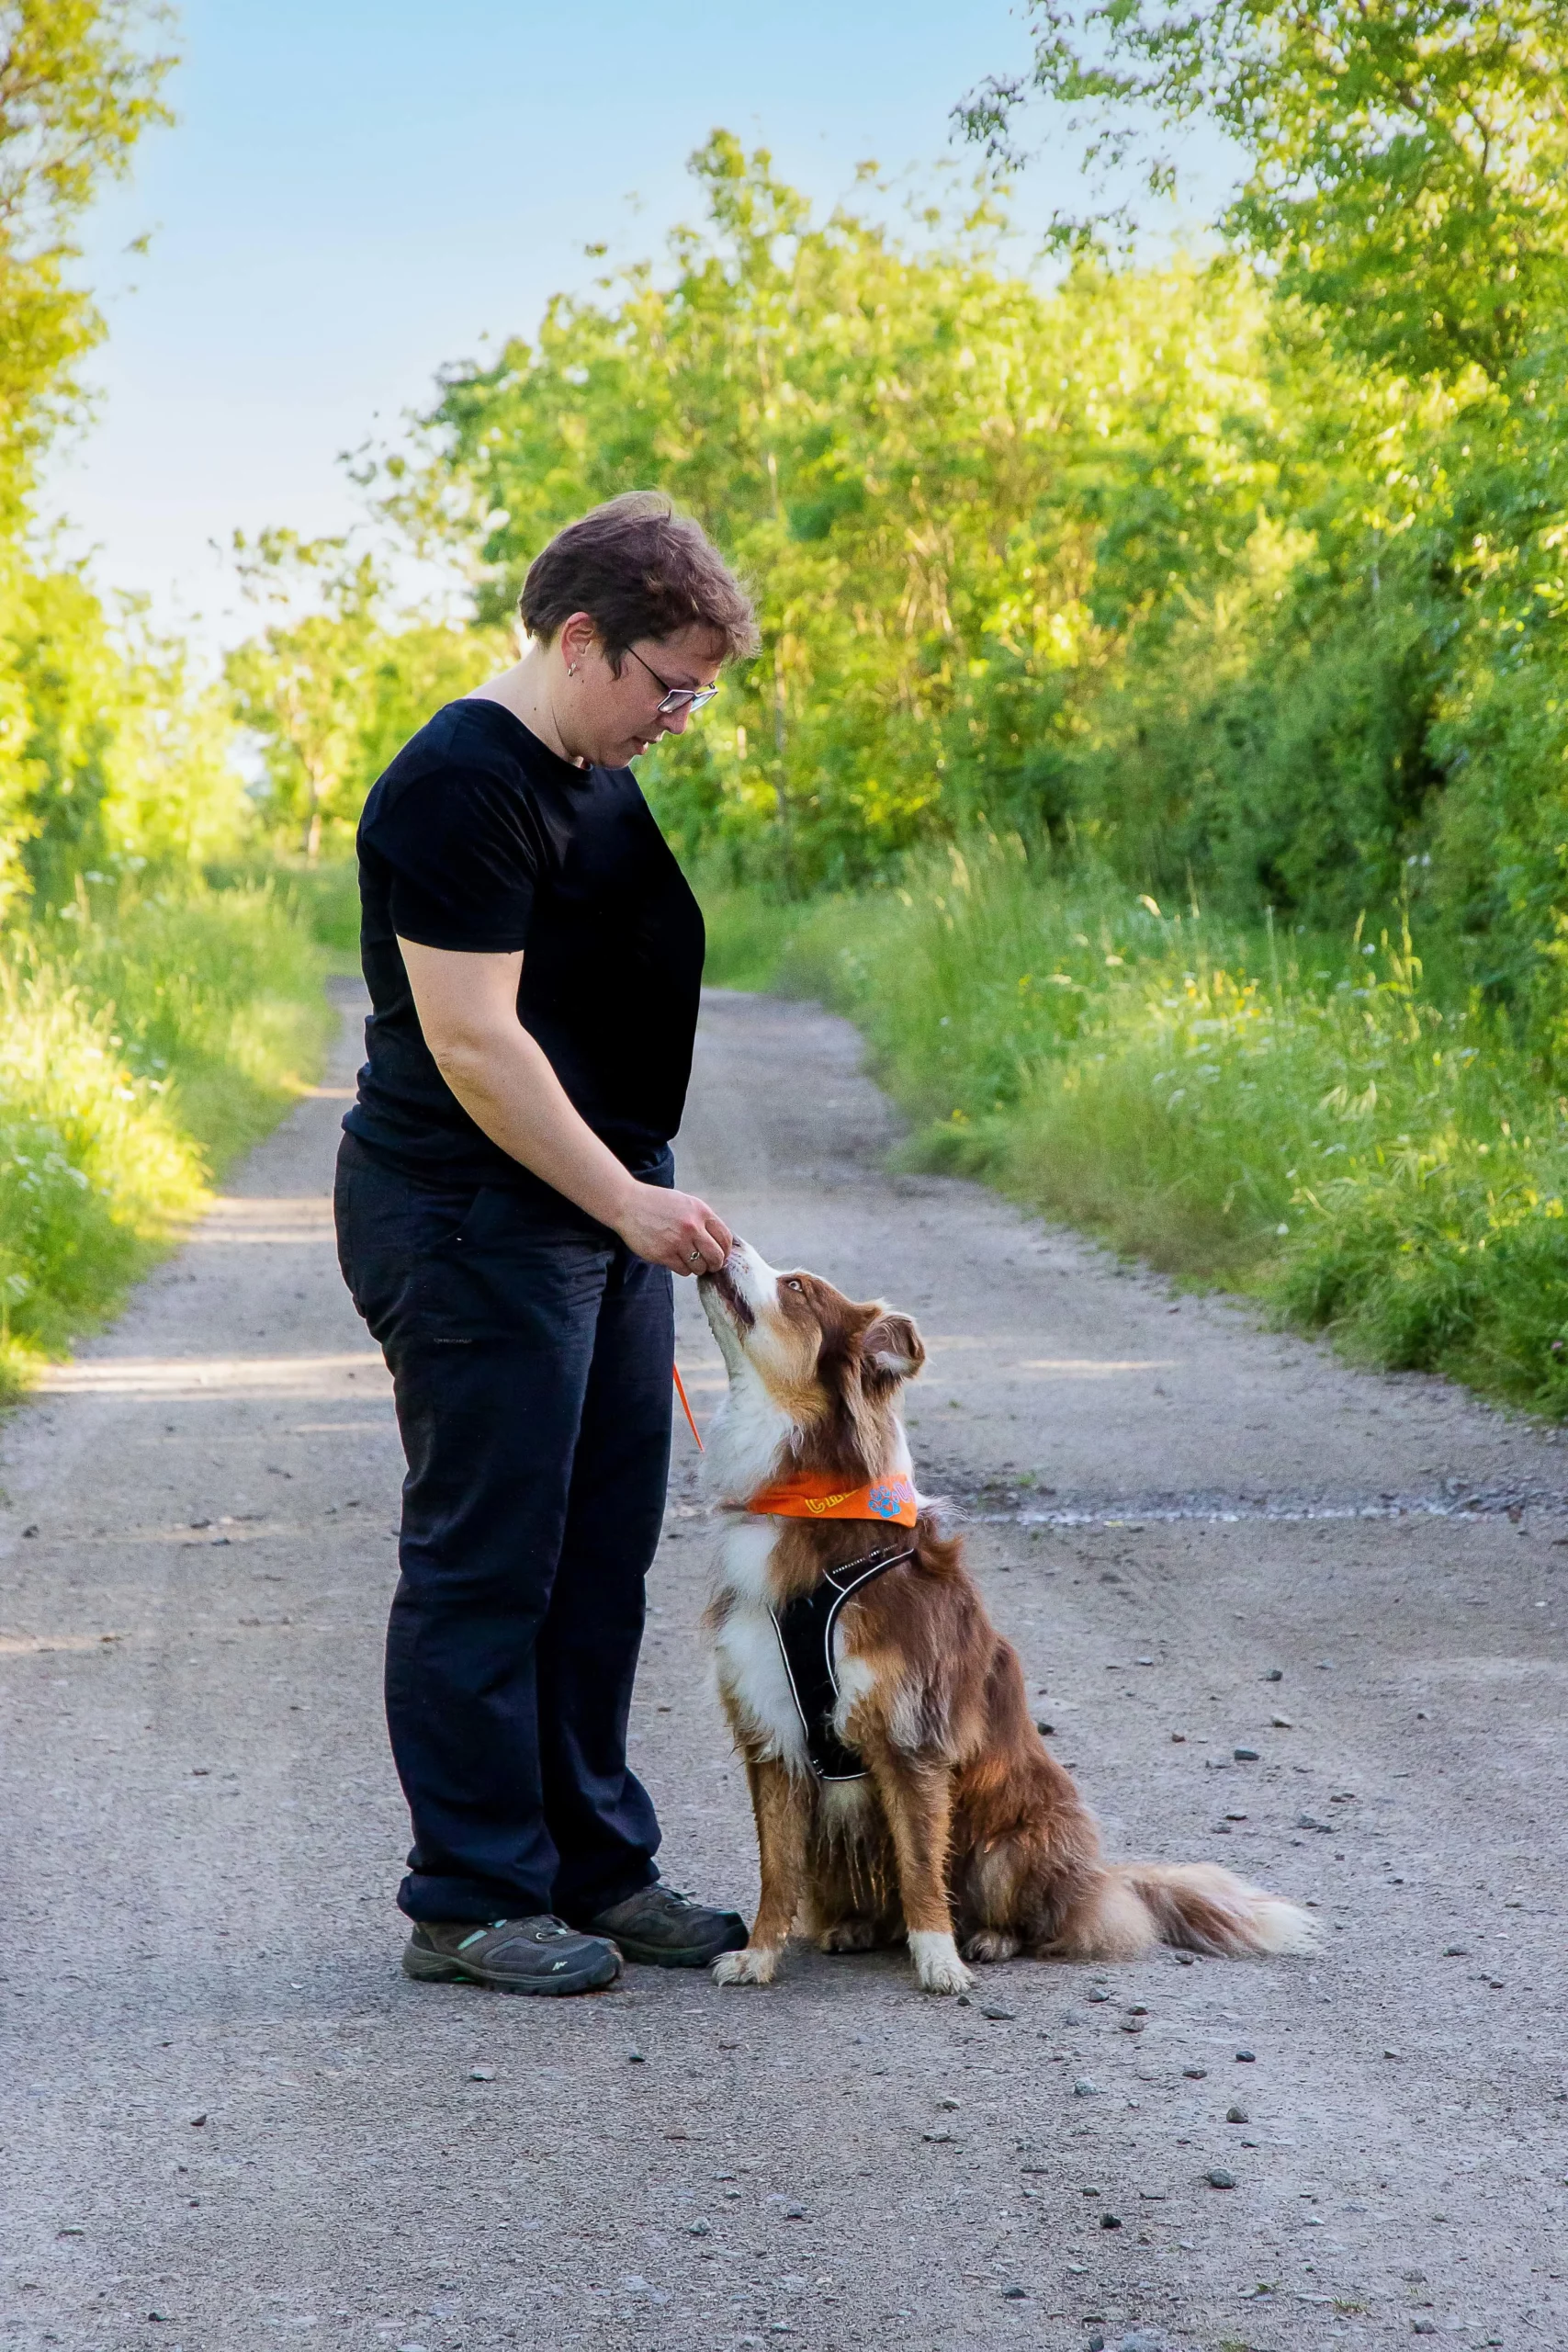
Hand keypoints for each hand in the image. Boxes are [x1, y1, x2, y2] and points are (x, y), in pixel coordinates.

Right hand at [615, 1183, 732, 1275]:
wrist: (628, 1204)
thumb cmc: (657, 1204)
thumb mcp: (685, 1203)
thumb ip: (702, 1219)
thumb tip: (719, 1242)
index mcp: (701, 1212)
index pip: (725, 1238)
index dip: (725, 1251)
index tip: (721, 1255)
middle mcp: (692, 1227)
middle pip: (716, 1256)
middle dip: (716, 1264)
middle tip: (710, 1265)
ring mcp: (678, 1241)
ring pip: (700, 1267)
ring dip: (697, 1268)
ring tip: (689, 1261)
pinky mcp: (664, 1254)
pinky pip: (684, 1271)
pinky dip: (683, 1269)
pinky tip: (676, 1259)